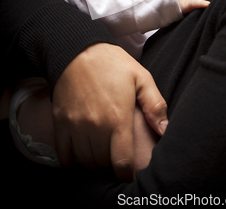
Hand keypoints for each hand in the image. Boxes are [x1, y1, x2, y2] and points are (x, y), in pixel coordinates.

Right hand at [52, 43, 167, 179]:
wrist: (78, 50)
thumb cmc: (112, 63)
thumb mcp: (140, 77)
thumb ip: (155, 105)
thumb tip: (165, 131)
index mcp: (118, 118)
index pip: (122, 163)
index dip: (127, 175)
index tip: (130, 174)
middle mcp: (96, 126)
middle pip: (103, 165)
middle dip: (111, 167)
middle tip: (117, 161)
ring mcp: (76, 126)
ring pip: (84, 162)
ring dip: (94, 164)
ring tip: (102, 157)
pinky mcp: (60, 123)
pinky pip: (64, 156)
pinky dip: (72, 162)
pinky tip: (81, 156)